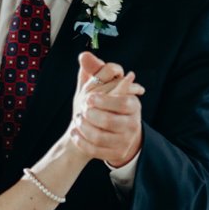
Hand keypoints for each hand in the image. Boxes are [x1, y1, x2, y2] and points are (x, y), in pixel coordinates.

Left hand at [71, 51, 144, 167]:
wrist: (121, 134)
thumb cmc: (111, 106)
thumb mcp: (106, 87)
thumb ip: (96, 70)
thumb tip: (83, 55)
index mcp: (133, 105)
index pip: (121, 101)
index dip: (102, 100)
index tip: (87, 98)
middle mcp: (132, 124)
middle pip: (108, 121)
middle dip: (90, 115)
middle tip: (81, 111)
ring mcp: (125, 141)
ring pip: (99, 137)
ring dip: (83, 128)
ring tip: (77, 120)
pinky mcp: (116, 154)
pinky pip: (94, 150)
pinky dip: (81, 142)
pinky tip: (75, 133)